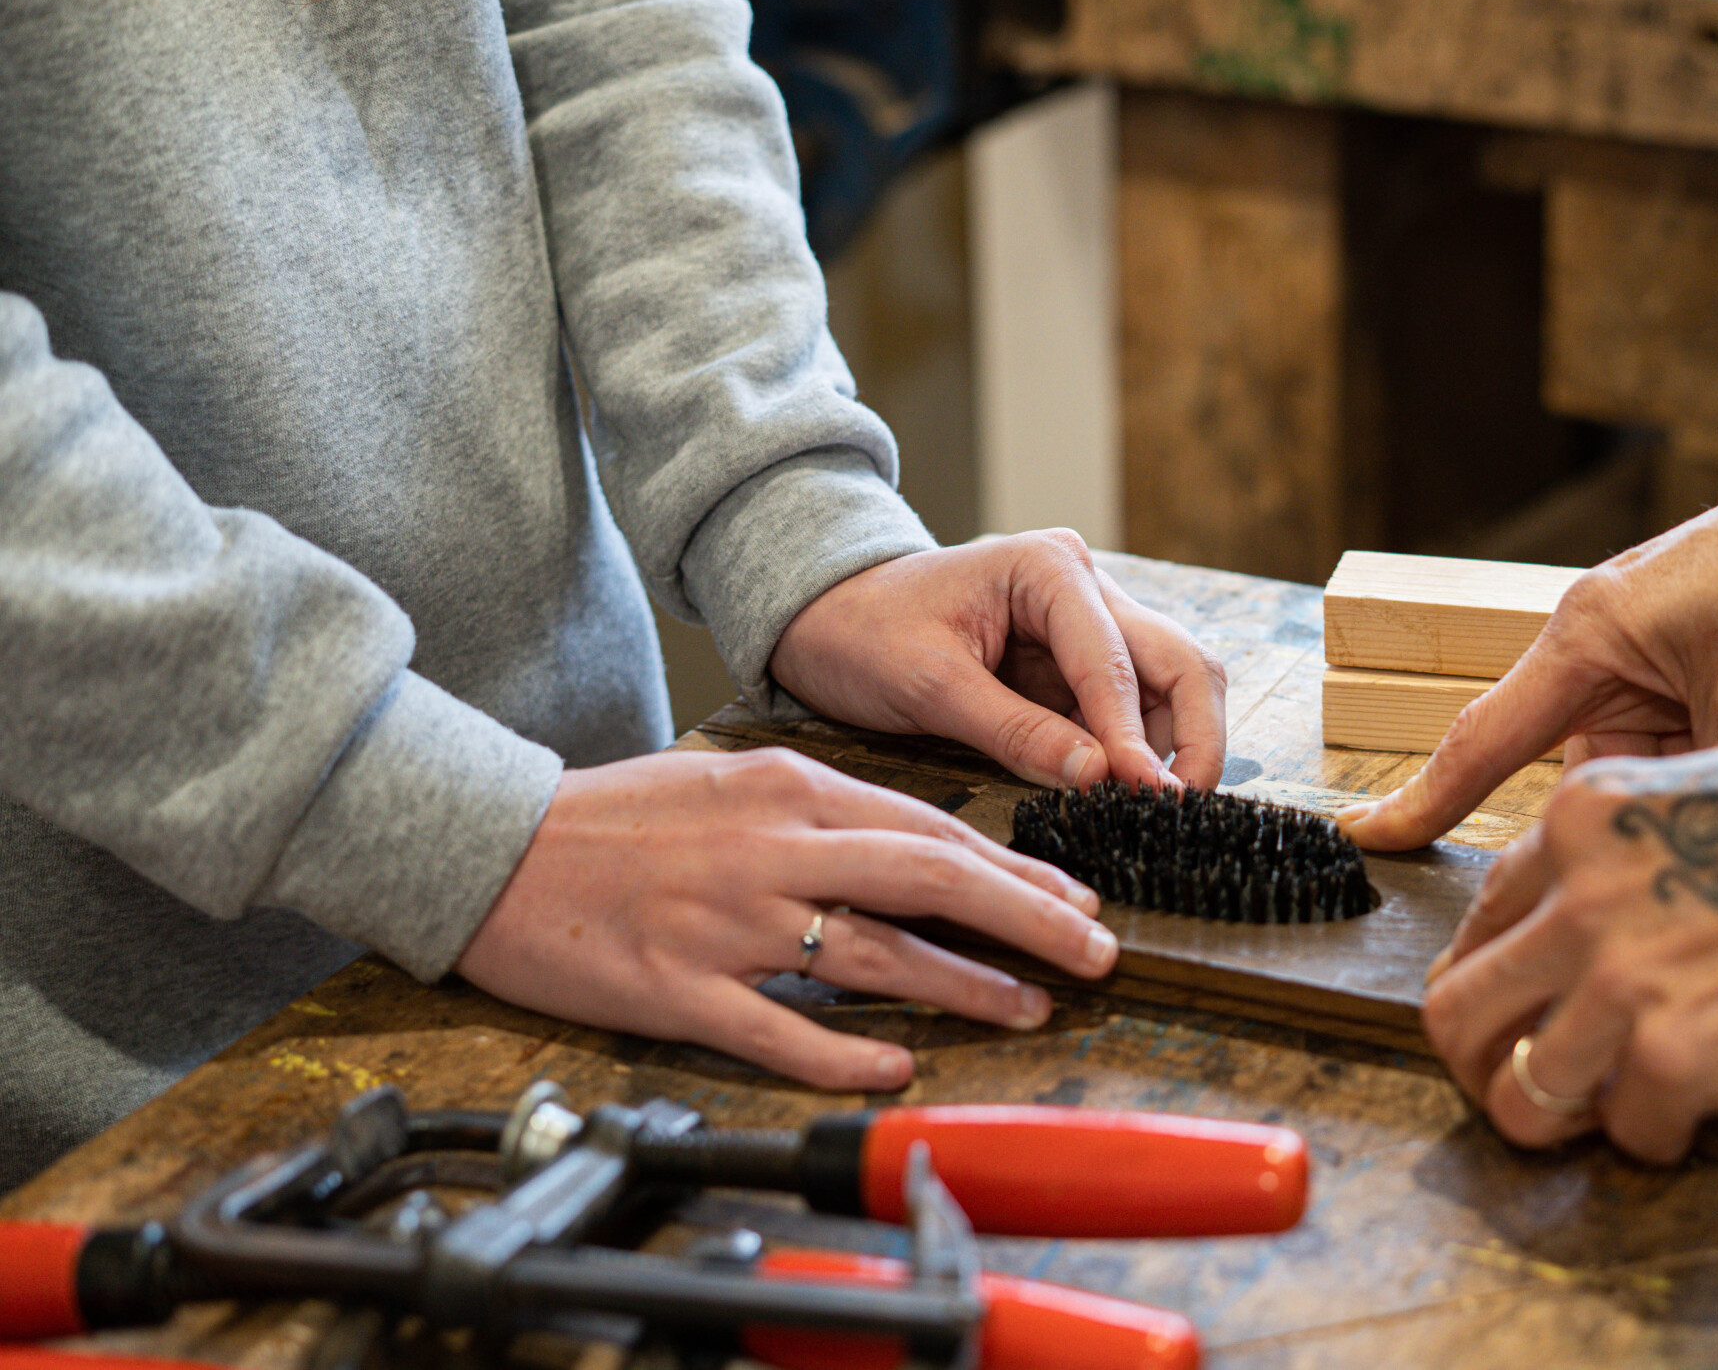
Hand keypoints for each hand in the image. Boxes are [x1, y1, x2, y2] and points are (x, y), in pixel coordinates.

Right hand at [455, 747, 1119, 1088]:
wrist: (491, 844)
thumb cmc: (613, 816)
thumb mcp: (728, 779)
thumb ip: (818, 808)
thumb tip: (912, 842)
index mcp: (788, 790)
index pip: (931, 828)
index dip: (1017, 868)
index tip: (1078, 896)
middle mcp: (772, 849)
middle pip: (931, 879)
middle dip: (1030, 916)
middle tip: (1097, 949)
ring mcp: (728, 922)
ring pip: (875, 954)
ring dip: (965, 984)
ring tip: (1029, 1006)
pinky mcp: (680, 989)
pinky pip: (781, 1029)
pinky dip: (846, 1052)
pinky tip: (896, 1067)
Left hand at [770, 530, 1228, 790]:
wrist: (825, 614)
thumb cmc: (864, 632)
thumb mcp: (929, 685)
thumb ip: (1014, 730)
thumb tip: (1097, 778)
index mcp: (1049, 570)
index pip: (1114, 662)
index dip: (1135, 737)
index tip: (1147, 798)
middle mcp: (1087, 587)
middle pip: (1180, 661)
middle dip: (1193, 737)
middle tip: (1181, 810)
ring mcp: (1091, 624)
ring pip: (1174, 684)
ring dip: (1176, 747)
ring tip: (1157, 814)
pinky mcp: (1079, 665)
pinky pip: (1136, 709)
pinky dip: (1144, 753)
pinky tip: (1129, 798)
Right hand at [1340, 374, 1717, 852]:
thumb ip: (1704, 789)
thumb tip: (1683, 871)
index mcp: (1590, 632)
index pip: (1483, 739)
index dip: (1423, 802)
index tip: (1365, 843)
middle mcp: (1607, 642)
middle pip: (1576, 768)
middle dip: (1626, 814)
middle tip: (1678, 841)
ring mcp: (1653, 656)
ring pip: (1637, 767)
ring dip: (1686, 789)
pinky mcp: (1700, 667)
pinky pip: (1681, 747)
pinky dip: (1716, 768)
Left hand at [1420, 669, 1717, 1160]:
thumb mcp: (1703, 783)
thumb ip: (1640, 855)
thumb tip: (1618, 926)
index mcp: (1579, 822)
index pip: (1483, 918)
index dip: (1496, 978)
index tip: (1522, 1011)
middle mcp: (1577, 898)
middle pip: (1457, 1011)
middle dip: (1480, 1064)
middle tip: (1524, 1088)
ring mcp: (1618, 979)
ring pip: (1519, 1093)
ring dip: (1558, 1119)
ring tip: (1608, 1117)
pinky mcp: (1676, 1053)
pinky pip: (1631, 1132)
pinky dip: (1661, 1136)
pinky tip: (1699, 1112)